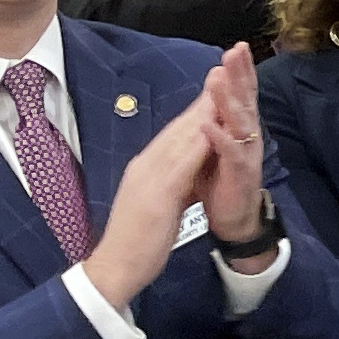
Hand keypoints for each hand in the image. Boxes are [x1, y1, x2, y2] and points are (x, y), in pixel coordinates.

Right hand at [86, 97, 221, 308]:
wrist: (115, 267)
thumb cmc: (137, 240)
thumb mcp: (158, 204)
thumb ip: (170, 184)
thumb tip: (185, 174)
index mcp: (146, 168)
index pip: (175, 133)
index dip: (195, 110)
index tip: (215, 88)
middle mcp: (145, 165)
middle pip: (178, 127)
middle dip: (202, 100)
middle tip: (223, 72)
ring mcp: (149, 177)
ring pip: (179, 138)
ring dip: (202, 111)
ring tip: (221, 86)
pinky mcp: (156, 195)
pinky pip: (180, 164)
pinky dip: (196, 144)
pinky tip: (212, 129)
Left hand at [199, 47, 270, 249]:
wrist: (233, 219)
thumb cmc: (222, 180)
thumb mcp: (218, 143)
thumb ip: (218, 117)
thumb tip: (214, 88)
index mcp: (240, 128)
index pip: (242, 93)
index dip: (241, 71)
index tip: (236, 47)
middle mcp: (248, 136)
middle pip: (245, 100)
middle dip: (240, 75)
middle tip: (235, 51)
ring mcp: (246, 153)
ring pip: (238, 122)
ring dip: (228, 99)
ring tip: (218, 78)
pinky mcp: (239, 173)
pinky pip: (230, 152)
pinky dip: (219, 138)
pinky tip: (209, 125)